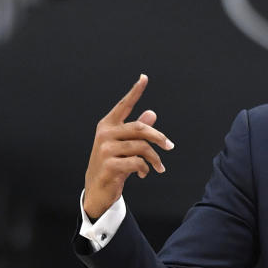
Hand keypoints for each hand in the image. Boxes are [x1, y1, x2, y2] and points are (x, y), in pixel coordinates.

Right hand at [83, 74, 173, 218]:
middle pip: (140, 128)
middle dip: (158, 137)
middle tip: (170, 146)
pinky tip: (142, 173)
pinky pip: (137, 162)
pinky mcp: (109, 165)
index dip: (135, 92)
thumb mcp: (124, 146)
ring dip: (154, 159)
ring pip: (141, 147)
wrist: (97, 189)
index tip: (144, 78)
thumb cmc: (112, 165)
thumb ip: (136, 131)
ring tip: (158, 167)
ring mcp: (106, 149)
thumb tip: (151, 113)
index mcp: (108, 125)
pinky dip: (145, 169)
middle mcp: (105, 134)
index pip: (124, 105)